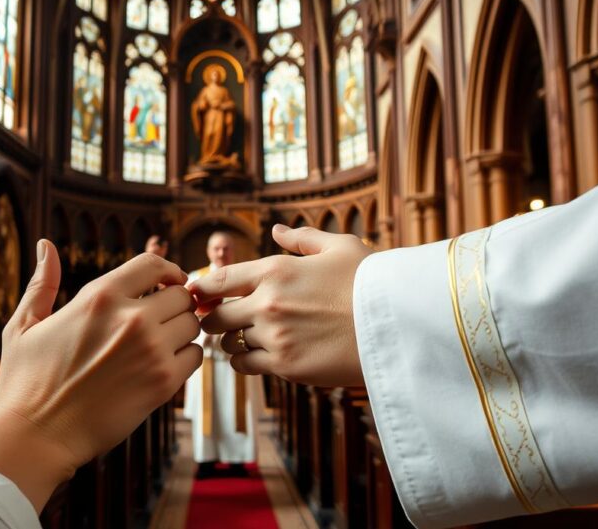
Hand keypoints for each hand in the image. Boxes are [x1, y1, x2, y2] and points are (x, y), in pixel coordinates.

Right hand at [0, 241, 201, 510]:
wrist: (36, 436)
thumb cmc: (26, 383)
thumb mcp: (25, 326)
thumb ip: (42, 283)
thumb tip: (45, 245)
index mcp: (99, 296)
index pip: (154, 264)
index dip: (167, 270)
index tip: (169, 283)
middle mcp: (130, 318)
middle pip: (182, 295)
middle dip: (175, 305)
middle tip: (164, 321)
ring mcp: (150, 350)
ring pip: (192, 325)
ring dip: (181, 332)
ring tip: (160, 345)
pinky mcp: (163, 382)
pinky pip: (195, 357)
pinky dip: (184, 360)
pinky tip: (162, 367)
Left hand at [189, 225, 372, 386]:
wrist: (397, 323)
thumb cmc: (371, 281)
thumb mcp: (340, 246)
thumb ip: (302, 238)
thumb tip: (276, 231)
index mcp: (274, 270)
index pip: (217, 281)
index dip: (202, 291)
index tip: (200, 298)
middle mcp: (267, 302)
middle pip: (214, 317)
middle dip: (216, 320)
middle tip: (226, 323)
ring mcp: (274, 336)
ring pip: (229, 344)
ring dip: (234, 342)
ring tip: (251, 339)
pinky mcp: (285, 365)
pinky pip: (245, 366)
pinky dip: (247, 362)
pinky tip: (263, 356)